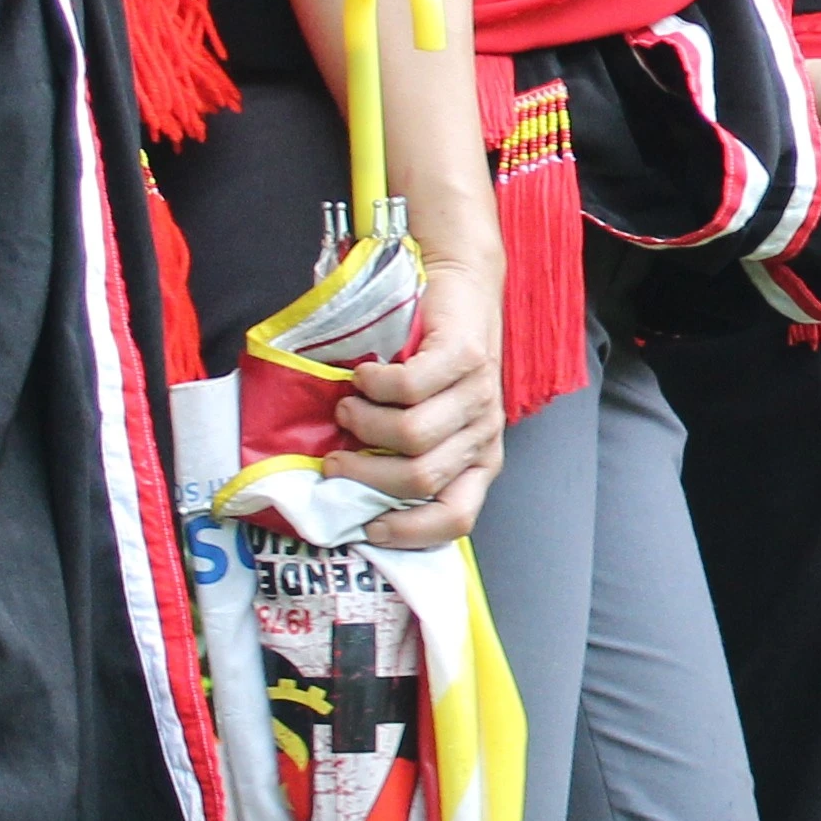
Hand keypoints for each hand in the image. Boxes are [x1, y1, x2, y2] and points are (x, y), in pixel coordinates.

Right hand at [338, 254, 505, 546]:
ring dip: (363, 423)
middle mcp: (484, 433)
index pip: (457, 518)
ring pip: (410, 435)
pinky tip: (365, 376)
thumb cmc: (429, 365)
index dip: (411, 532)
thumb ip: (399, 459)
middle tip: (336, 458)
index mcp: (478, 461)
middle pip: (421, 478)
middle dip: (366, 475)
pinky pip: (407, 388)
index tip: (367, 528)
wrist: (459, 288)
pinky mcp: (466, 356)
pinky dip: (372, 385)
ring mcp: (479, 394)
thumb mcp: (422, 422)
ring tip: (349, 407)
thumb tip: (344, 502)